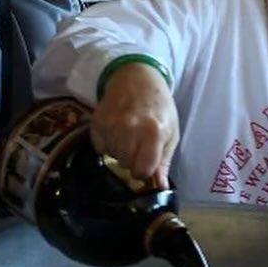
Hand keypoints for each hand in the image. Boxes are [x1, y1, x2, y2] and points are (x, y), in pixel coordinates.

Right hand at [90, 62, 179, 185]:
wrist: (137, 79)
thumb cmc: (159, 107)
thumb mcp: (170, 133)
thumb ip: (164, 162)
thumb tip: (159, 187)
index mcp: (153, 133)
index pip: (142, 170)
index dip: (145, 171)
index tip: (146, 163)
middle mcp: (130, 129)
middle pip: (126, 165)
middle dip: (133, 160)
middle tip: (139, 145)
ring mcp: (111, 125)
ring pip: (112, 157)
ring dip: (120, 152)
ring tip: (129, 136)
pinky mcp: (97, 122)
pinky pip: (100, 147)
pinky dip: (107, 144)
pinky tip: (116, 132)